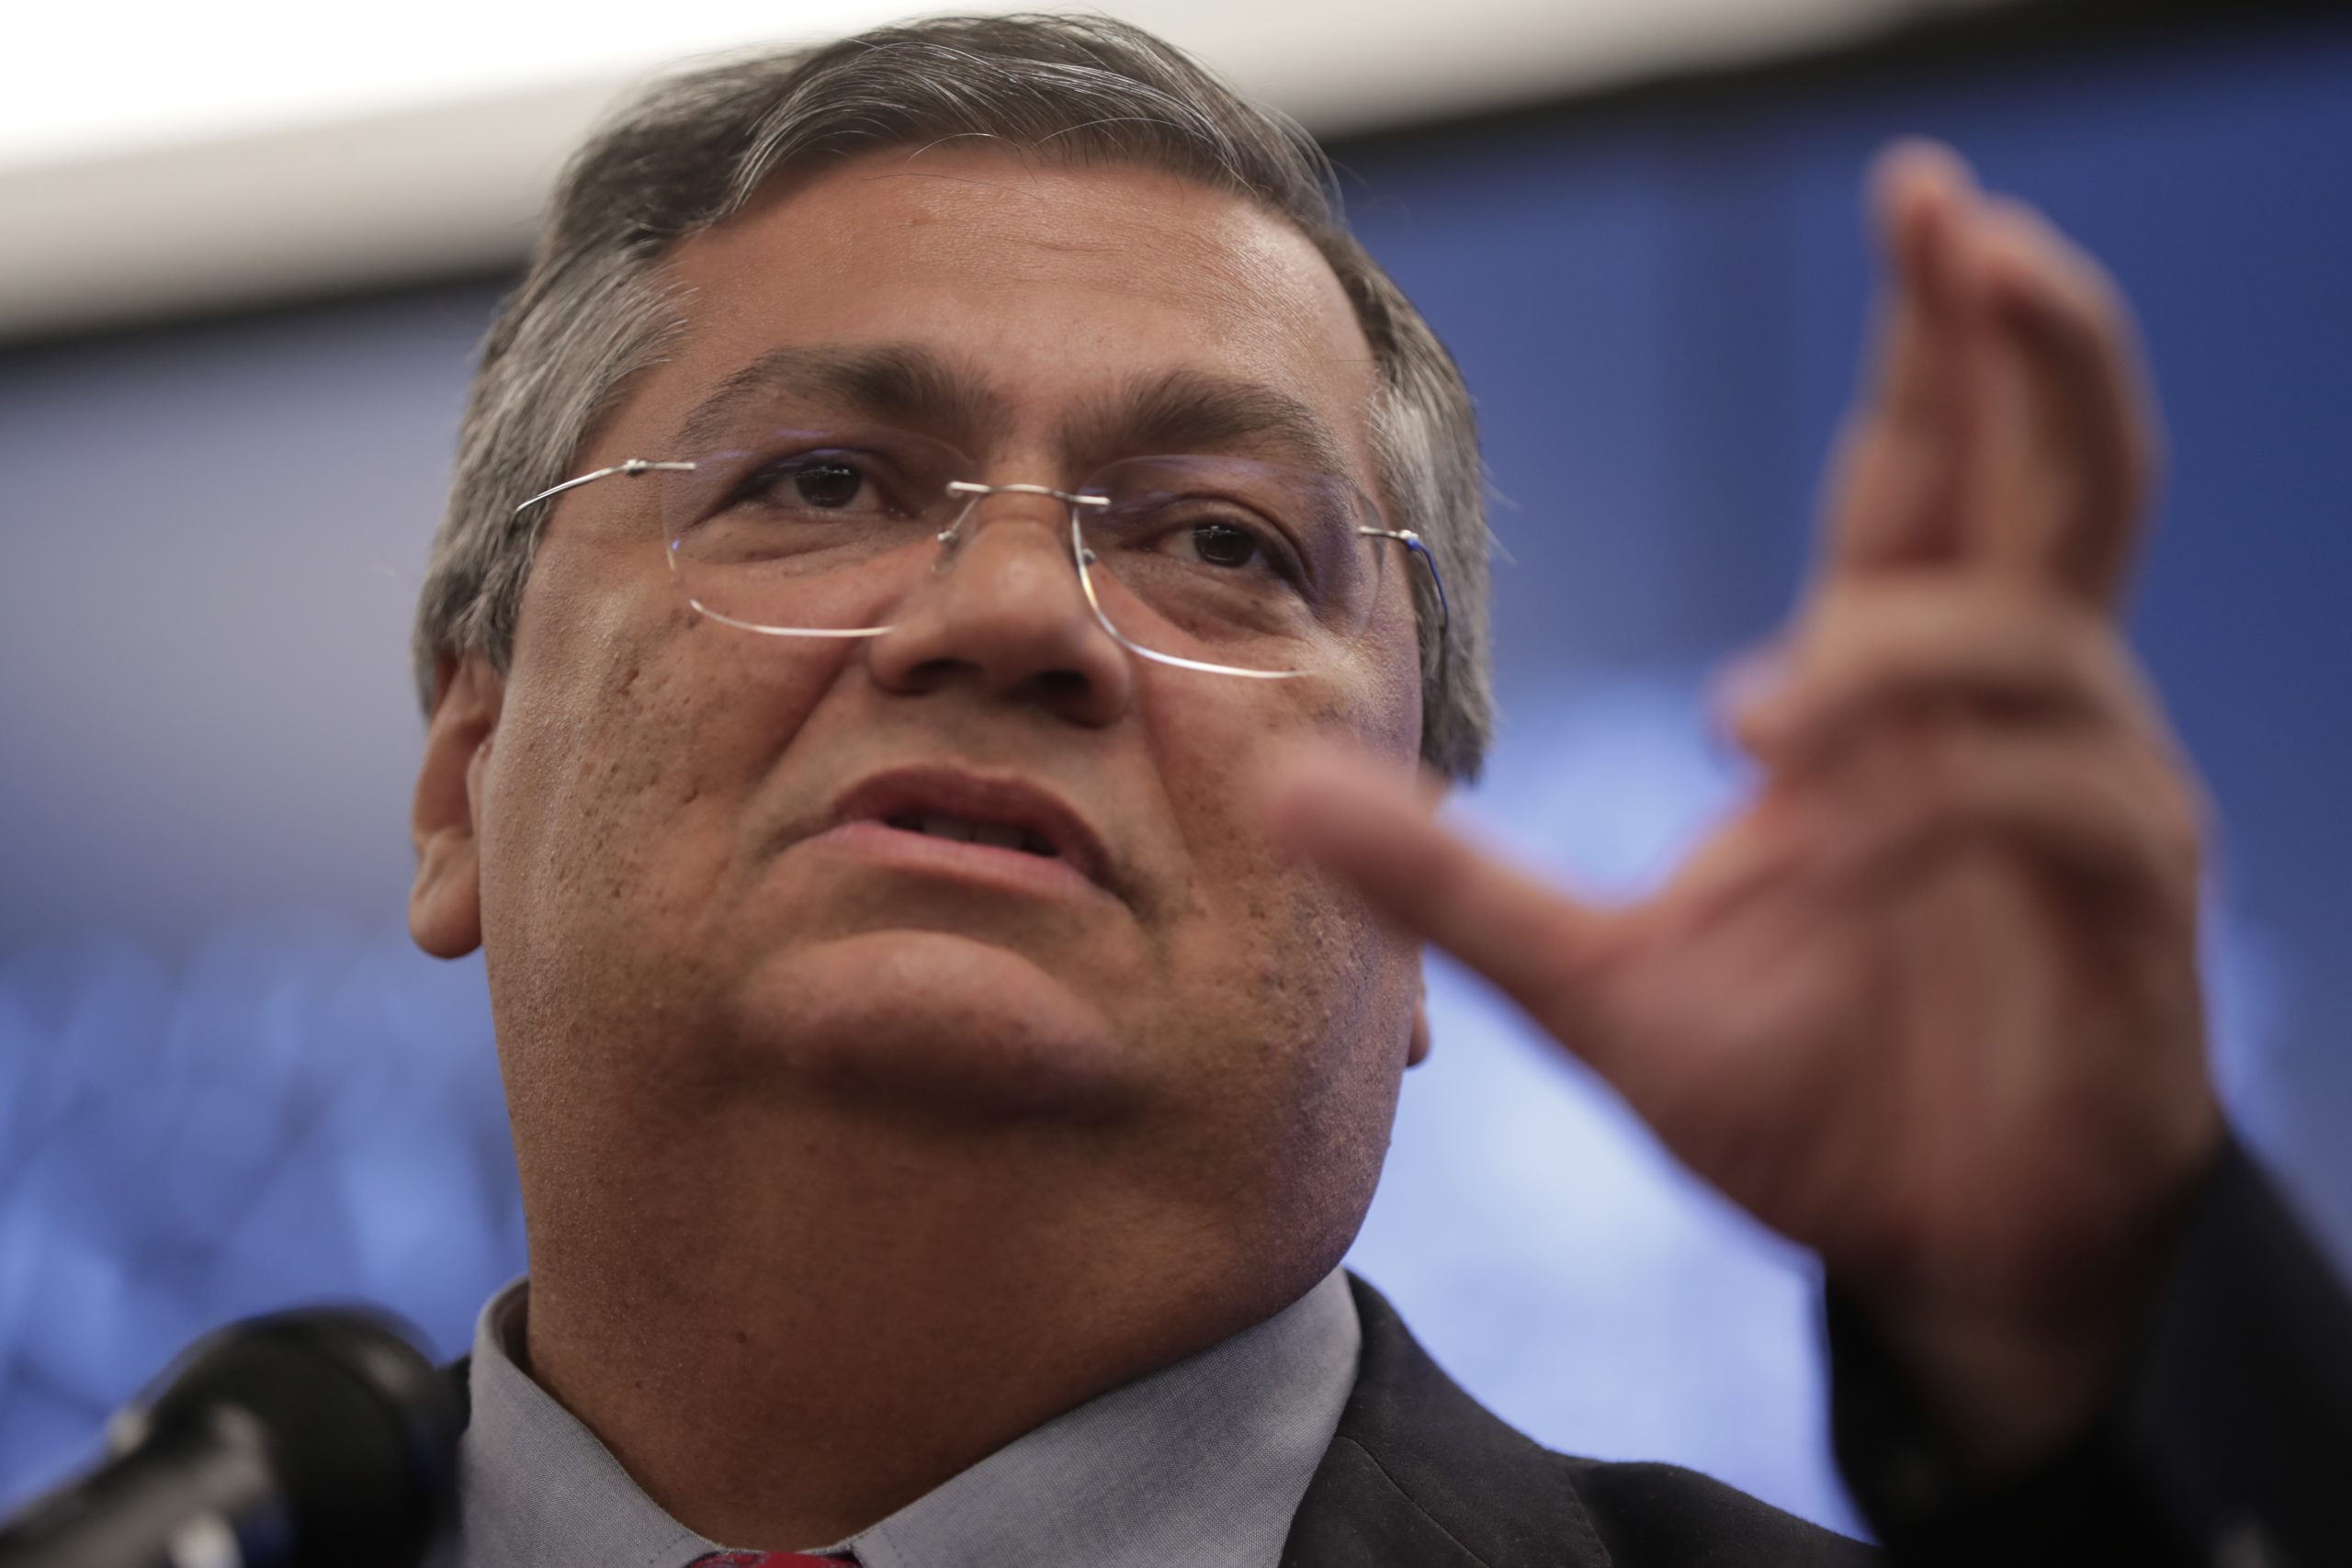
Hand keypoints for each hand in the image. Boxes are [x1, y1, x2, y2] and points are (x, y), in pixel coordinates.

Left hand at [1270, 142, 2223, 1473]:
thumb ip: (1453, 881)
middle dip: (2025, 342)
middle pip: (2051, 476)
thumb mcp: (1599, 981)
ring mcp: (2081, 797)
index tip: (1921, 199)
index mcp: (1884, 700)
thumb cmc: (1809, 1090)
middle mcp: (1998, 717)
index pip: (1922, 479)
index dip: (1936, 341)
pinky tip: (1837, 825)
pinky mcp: (2129, 901)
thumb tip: (1276, 792)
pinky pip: (2064, 794)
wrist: (1939, 1245)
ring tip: (1761, 723)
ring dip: (1900, 654)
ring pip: (2041, 635)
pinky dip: (1950, 790)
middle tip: (1964, 226)